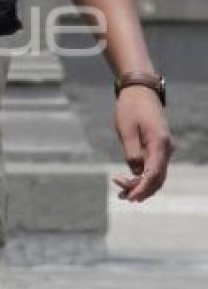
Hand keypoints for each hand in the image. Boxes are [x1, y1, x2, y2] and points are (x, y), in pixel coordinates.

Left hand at [113, 86, 172, 201]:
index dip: (142, 188)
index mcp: (159, 144)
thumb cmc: (131, 108)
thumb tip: (136, 172)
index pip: (154, 174)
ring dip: (142, 185)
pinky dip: (144, 176)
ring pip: (157, 174)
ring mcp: (164, 148)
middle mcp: (166, 148)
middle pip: (157, 178)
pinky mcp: (158, 147)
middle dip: (141, 190)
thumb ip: (132, 153)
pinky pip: (154, 166)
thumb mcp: (126, 130)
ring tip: (123, 193)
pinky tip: (130, 181)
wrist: (140, 90)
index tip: (130, 197)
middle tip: (121, 197)